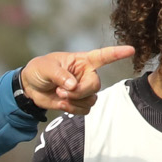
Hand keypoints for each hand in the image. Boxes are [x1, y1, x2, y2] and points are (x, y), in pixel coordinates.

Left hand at [19, 46, 135, 115]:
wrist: (30, 87)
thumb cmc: (39, 70)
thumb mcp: (46, 68)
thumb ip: (60, 75)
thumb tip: (73, 86)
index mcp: (82, 61)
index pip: (103, 56)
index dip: (117, 53)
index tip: (131, 50)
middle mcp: (86, 75)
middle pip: (95, 85)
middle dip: (80, 92)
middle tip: (63, 91)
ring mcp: (83, 90)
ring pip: (91, 100)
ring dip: (74, 101)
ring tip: (59, 95)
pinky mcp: (78, 102)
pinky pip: (85, 110)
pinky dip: (72, 110)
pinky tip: (61, 104)